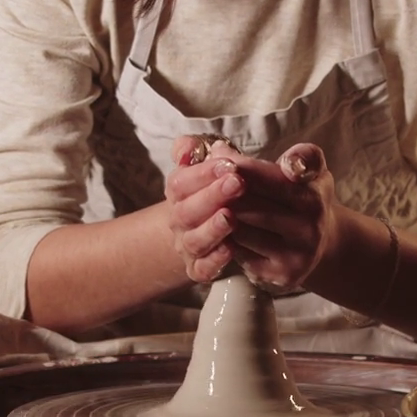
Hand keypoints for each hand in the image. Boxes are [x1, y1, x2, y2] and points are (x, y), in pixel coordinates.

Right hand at [163, 135, 245, 283]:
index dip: (203, 173)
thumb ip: (192, 149)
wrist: (206, 228)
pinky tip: (231, 249)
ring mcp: (188, 246)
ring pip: (194, 240)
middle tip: (237, 183)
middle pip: (186, 211)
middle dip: (212, 196)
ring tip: (230, 217)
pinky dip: (215, 260)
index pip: (180, 183)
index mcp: (178, 193)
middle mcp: (179, 221)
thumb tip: (187, 148)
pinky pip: (202, 269)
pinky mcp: (200, 268)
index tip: (229, 164)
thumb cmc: (214, 190)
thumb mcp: (204, 164)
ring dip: (212, 228)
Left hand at [223, 142, 337, 292]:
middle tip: (205, 180)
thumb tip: (243, 149)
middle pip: (248, 206)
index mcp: (314, 197)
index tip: (220, 158)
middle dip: (223, 190)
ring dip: (220, 214)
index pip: (266, 178)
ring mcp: (295, 255)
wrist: (323, 243)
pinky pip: (240, 253)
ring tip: (209, 201)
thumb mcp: (313, 169)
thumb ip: (295, 154)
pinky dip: (226, 238)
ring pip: (240, 230)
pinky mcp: (281, 275)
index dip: (239, 167)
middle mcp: (309, 229)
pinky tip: (220, 227)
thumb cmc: (307, 198)